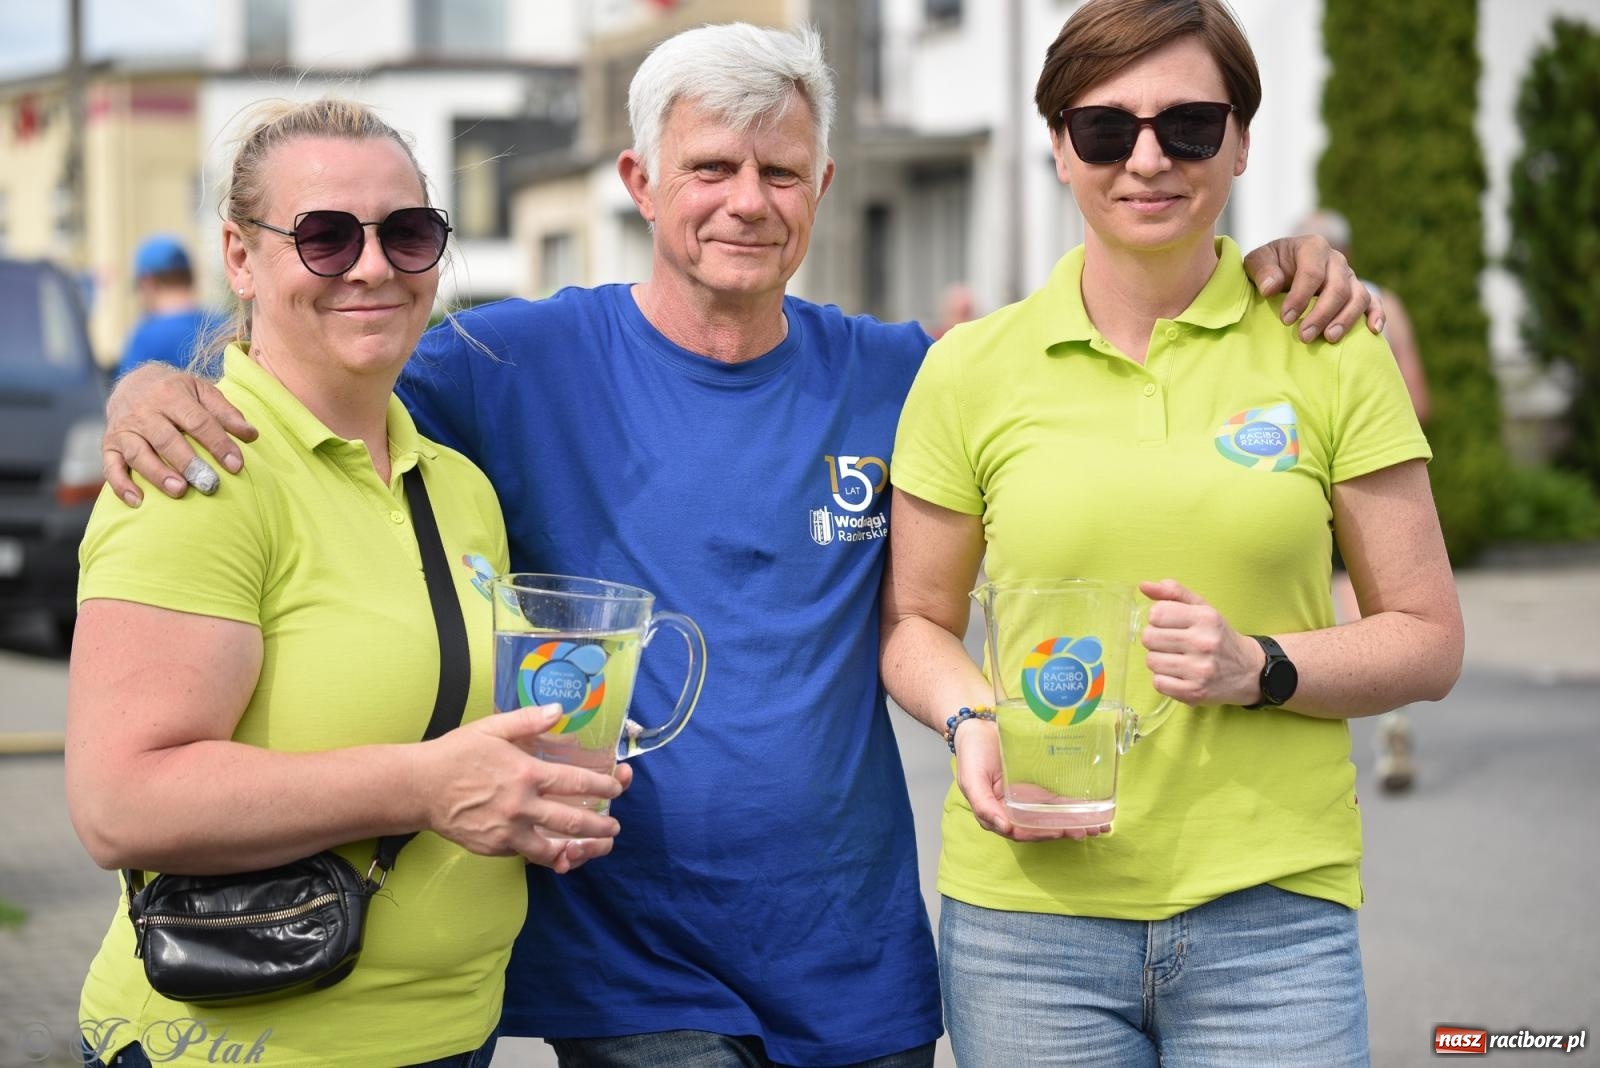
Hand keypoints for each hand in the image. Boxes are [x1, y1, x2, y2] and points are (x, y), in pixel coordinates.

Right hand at [103, 364, 256, 506]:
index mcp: (171, 395)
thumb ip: (226, 412)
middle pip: (167, 440)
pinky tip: (138, 501)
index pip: (198, 422)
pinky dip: (121, 485)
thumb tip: (252, 435)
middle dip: (188, 463)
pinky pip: (110, 466)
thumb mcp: (201, 390)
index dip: (218, 443)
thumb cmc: (175, 391)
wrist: (131, 381)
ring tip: (180, 491)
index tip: (236, 465)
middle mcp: (144, 412)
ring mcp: (124, 429)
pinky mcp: (109, 444)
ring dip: (158, 474)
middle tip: (210, 484)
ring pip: (138, 454)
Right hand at [415, 705, 628, 870]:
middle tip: (614, 825)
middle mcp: (522, 805)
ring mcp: (509, 831)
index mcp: (526, 773)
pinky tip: (565, 856)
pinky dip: (551, 858)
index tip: (617, 787)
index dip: (604, 786)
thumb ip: (528, 720)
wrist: (419, 788)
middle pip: (574, 821)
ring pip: (555, 848)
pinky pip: (531, 856)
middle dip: (601, 825)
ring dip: (583, 848)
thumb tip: (559, 710)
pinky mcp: (496, 848)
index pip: (577, 782)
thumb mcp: (491, 728)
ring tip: (599, 846)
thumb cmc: (455, 754)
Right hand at [952, 719, 1106, 841]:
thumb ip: (983, 806)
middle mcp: (1013, 812)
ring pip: (1052, 818)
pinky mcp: (1037, 789)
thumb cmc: (972, 753)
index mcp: (996, 815)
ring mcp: (1027, 801)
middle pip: (1041, 828)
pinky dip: (1073, 809)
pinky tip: (1090, 811)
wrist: (979, 727)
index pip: (1021, 832)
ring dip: (1074, 824)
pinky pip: (1056, 802)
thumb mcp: (971, 780)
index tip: (1060, 831)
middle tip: (1088, 830)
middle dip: (1065, 831)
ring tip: (1098, 826)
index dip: (1041, 834)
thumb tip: (1005, 828)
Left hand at [1138, 579, 1262, 706]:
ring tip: (1176, 659)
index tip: (1169, 624)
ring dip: (1159, 660)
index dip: (1157, 619)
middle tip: (1172, 643)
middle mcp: (1204, 643)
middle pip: (1149, 638)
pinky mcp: (1194, 692)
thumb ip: (1173, 593)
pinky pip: (1158, 683)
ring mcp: (1200, 670)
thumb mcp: (1202, 608)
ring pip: (1151, 661)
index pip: (1156, 613)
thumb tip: (1143, 585)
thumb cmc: (1219, 636)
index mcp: (1205, 618)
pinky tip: (1179, 674)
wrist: (1249, 671)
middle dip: (1156, 640)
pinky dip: (1164, 679)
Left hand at [1243, 235, 1384, 341]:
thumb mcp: (1257, 262)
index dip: (1300, 297)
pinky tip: (1374, 330)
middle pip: (1337, 287)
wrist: (1282, 269)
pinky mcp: (1358, 291)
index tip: (1286, 319)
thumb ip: (1262, 270)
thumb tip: (1271, 288)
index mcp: (1312, 247)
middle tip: (1304, 336)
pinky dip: (1377, 314)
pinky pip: (1373, 301)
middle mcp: (1336, 260)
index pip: (1312, 272)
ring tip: (1329, 338)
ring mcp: (1350, 276)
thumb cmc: (1269, 267)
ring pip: (1358, 296)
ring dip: (1345, 319)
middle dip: (1321, 314)